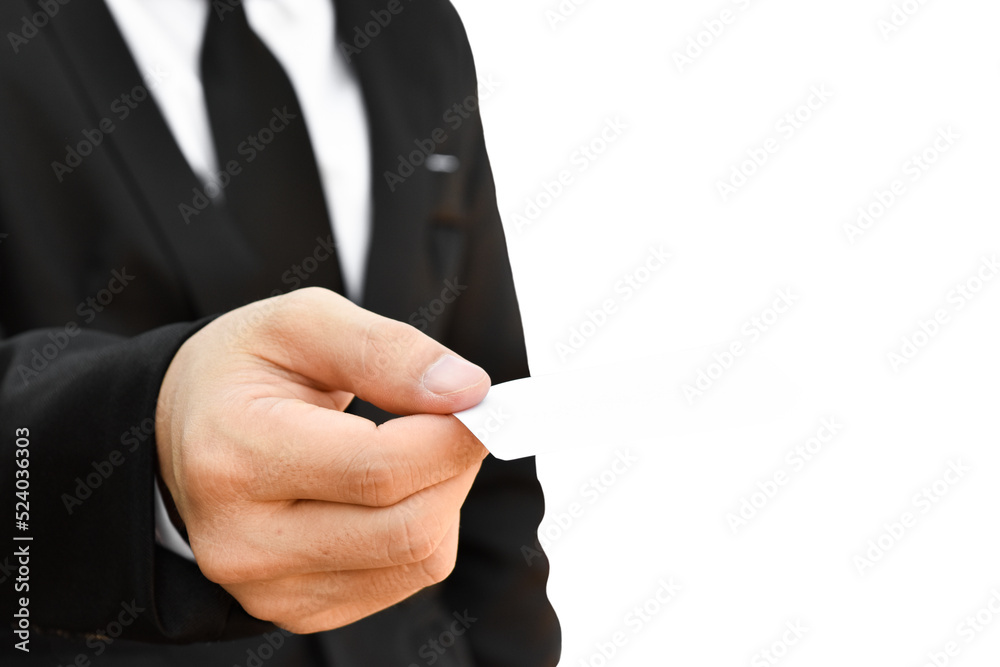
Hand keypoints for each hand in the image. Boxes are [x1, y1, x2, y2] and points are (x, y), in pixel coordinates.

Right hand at [155, 287, 489, 632]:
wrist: (184, 431)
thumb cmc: (246, 368)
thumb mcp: (303, 324)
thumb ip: (385, 350)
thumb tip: (469, 391)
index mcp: (234, 455)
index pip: (378, 468)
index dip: (453, 435)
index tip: (485, 401)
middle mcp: (243, 541)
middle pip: (409, 525)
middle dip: (456, 464)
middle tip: (455, 417)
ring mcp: (267, 588)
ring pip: (419, 557)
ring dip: (446, 495)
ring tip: (417, 446)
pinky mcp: (298, 610)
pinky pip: (407, 577)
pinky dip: (426, 525)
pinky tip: (394, 488)